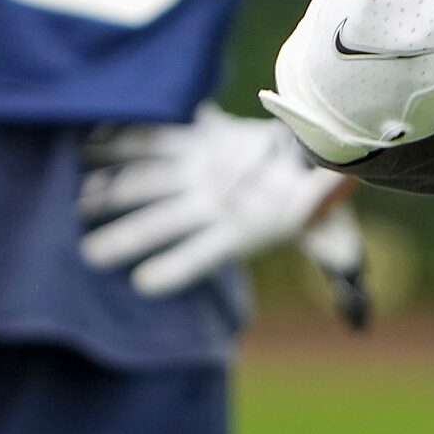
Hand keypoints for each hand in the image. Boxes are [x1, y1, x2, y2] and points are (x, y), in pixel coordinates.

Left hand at [78, 105, 346, 298]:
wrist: (305, 151)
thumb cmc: (317, 197)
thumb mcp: (332, 226)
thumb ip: (334, 250)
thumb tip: (355, 298)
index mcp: (237, 229)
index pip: (204, 254)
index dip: (176, 268)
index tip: (143, 286)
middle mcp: (208, 202)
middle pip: (160, 221)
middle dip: (125, 237)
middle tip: (86, 256)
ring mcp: (196, 170)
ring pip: (146, 182)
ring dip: (110, 190)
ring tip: (77, 201)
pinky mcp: (194, 134)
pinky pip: (154, 134)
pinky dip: (123, 136)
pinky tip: (89, 138)